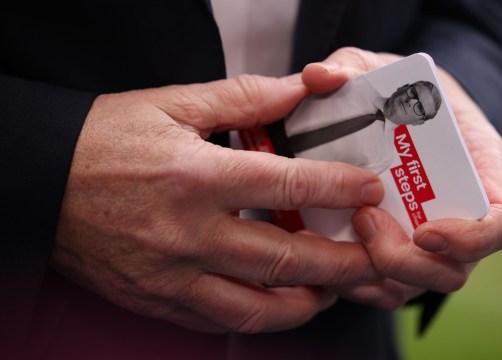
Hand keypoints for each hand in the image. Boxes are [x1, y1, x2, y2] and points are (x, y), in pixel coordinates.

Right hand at [53, 74, 384, 332]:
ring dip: (308, 301)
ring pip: (258, 306)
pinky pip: (219, 320)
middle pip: (286, 258)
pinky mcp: (157, 299)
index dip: (339, 189)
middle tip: (375, 257)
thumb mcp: (174, 104)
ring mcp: (173, 275)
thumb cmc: (104, 139)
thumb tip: (300, 90)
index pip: (289, 187)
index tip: (370, 191)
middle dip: (343, 262)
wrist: (40, 180)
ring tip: (335, 289)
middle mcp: (189, 233)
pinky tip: (281, 303)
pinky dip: (260, 316)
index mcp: (197, 177)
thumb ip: (246, 98)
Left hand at [301, 47, 501, 308]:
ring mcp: (428, 244)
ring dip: (378, 273)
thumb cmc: (401, 94)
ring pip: (416, 285)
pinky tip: (326, 255)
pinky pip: (384, 289)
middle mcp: (460, 219)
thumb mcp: (384, 69)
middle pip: (454, 269)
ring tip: (341, 234)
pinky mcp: (395, 256)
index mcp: (481, 174)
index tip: (426, 232)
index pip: (500, 224)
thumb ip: (355, 66)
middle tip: (364, 220)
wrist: (395, 116)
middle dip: (408, 260)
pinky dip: (358, 283)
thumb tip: (320, 76)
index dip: (471, 238)